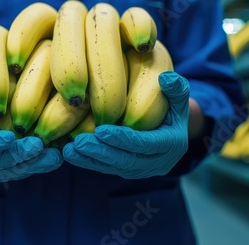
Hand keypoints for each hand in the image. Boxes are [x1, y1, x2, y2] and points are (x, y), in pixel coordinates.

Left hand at [63, 71, 189, 178]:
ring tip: (69, 149)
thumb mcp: (179, 96)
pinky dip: (88, 162)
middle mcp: (157, 162)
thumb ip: (176, 88)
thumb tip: (165, 78)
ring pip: (114, 167)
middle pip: (126, 160)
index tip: (102, 130)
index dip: (123, 138)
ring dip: (90, 159)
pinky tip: (70, 153)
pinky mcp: (127, 170)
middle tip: (79, 142)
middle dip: (101, 152)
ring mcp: (141, 169)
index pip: (145, 144)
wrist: (172, 128)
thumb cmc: (173, 106)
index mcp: (172, 144)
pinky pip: (107, 169)